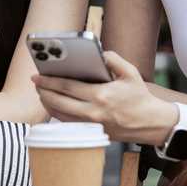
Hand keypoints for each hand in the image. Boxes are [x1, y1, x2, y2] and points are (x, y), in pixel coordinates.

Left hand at [31, 50, 176, 143]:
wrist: (151, 123)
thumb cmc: (140, 97)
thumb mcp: (130, 73)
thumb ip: (113, 59)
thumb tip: (98, 52)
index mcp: (101, 96)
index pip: (67, 87)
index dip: (49, 81)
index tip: (38, 76)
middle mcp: (94, 112)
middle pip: (59, 102)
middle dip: (44, 92)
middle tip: (35, 84)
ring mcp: (92, 125)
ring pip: (61, 115)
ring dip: (48, 104)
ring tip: (42, 93)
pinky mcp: (94, 133)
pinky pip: (69, 123)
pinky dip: (58, 114)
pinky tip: (55, 105)